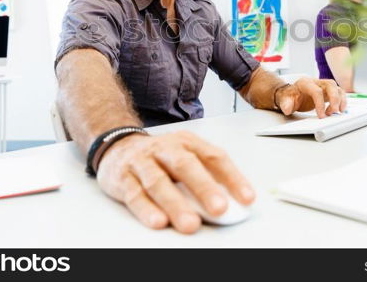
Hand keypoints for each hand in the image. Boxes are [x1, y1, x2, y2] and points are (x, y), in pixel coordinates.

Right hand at [96, 131, 255, 233]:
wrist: (118, 146)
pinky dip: (146, 209)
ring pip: (158, 182)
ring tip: (190, 223)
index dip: (232, 177)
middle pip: (185, 165)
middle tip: (220, 209)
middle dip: (204, 188)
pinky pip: (135, 194)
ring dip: (175, 204)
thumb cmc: (160, 157)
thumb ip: (205, 176)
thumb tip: (230, 203)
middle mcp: (165, 149)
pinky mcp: (123, 178)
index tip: (247, 198)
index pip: (214, 157)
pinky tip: (158, 221)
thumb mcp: (184, 157)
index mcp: (187, 142)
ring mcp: (143, 162)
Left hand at [276, 78, 346, 117]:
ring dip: (340, 100)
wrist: (291, 95)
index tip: (321, 116)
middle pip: (330, 85)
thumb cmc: (290, 97)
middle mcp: (316, 82)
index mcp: (305, 83)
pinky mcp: (327, 92)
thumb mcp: (285, 100)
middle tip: (335, 112)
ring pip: (336, 88)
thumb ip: (286, 104)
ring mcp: (323, 86)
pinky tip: (340, 110)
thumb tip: (287, 109)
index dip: (320, 104)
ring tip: (338, 112)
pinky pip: (338, 93)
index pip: (316, 91)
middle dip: (334, 99)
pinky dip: (342, 101)